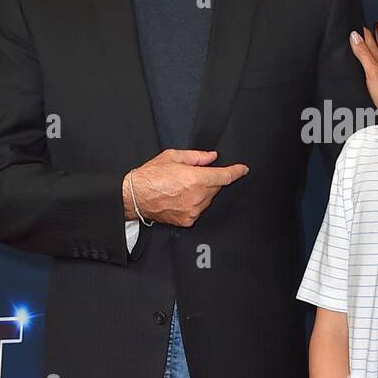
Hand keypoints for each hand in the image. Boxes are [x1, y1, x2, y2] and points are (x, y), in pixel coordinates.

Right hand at [125, 149, 247, 226]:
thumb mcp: (173, 157)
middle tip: (192, 176)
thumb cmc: (150, 176)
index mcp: (195, 179)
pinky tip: (180, 198)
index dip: (236, 172)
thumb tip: (212, 157)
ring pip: (208, 199)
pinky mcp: (187, 220)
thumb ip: (196, 157)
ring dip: (202, 192)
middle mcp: (197, 197)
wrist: (134, 196)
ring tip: (181, 187)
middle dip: (210, 180)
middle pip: (216, 188)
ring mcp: (193, 211)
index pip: (224, 176)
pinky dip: (194, 203)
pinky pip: (199, 210)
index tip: (243, 170)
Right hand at [349, 27, 377, 121]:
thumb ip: (364, 54)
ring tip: (356, 39)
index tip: (352, 20)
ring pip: (372, 52)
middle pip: (370, 43)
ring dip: (365, 45)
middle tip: (352, 26)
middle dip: (362, 34)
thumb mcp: (372, 72)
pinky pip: (373, 63)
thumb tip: (354, 35)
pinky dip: (368, 58)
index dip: (360, 28)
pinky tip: (366, 60)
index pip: (367, 36)